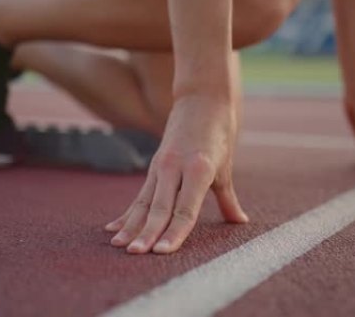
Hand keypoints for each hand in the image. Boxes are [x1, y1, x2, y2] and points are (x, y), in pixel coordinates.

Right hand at [105, 95, 248, 253]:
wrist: (202, 100)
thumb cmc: (218, 135)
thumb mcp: (225, 167)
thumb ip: (228, 198)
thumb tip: (241, 221)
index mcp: (198, 169)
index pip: (186, 209)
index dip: (175, 232)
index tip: (163, 252)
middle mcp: (175, 168)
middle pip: (159, 208)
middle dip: (147, 233)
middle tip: (136, 254)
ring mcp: (161, 166)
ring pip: (144, 202)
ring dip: (131, 226)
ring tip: (118, 246)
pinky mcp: (153, 167)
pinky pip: (139, 195)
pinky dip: (127, 213)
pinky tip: (113, 229)